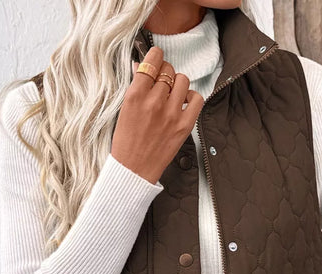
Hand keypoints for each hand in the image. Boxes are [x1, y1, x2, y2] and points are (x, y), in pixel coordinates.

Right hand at [111, 46, 203, 184]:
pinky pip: (197, 98)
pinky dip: (192, 97)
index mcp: (135, 96)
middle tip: (161, 84)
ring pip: (182, 80)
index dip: (155, 56)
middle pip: (168, 70)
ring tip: (171, 95)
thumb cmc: (126, 140)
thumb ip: (135, 87)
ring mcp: (171, 114)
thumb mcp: (124, 110)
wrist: (134, 169)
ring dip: (177, 84)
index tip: (156, 59)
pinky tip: (183, 104)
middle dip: (164, 73)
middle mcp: (154, 102)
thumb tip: (142, 66)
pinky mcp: (184, 126)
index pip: (152, 61)